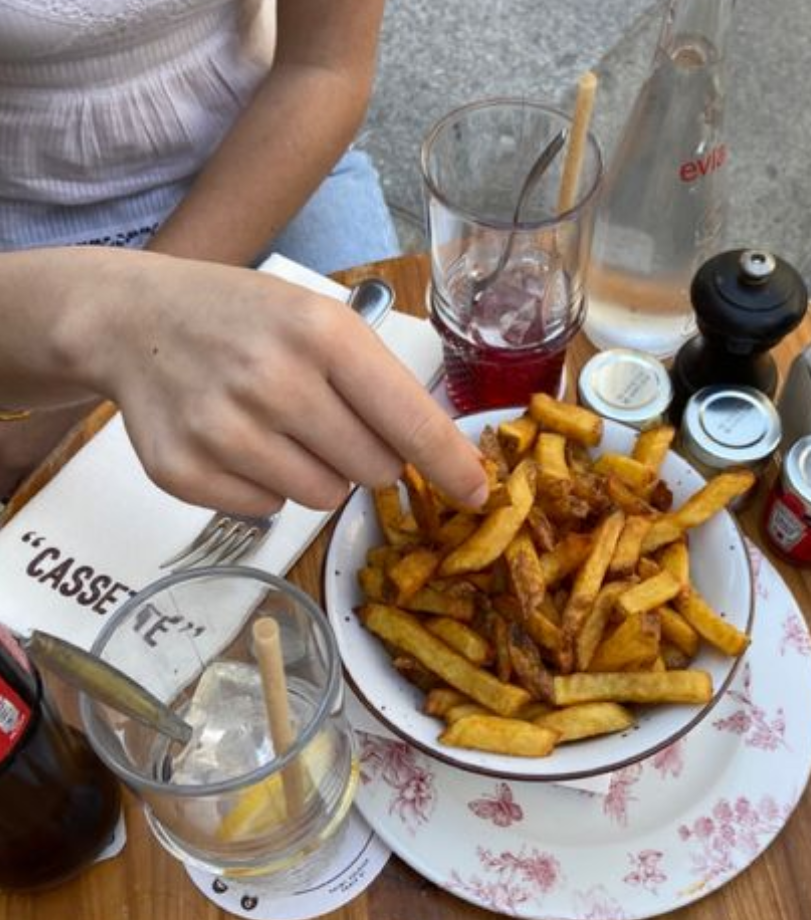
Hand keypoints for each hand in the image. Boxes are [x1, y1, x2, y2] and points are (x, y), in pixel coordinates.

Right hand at [84, 255, 487, 512]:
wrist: (133, 320)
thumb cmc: (243, 320)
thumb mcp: (321, 320)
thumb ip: (381, 384)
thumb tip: (444, 459)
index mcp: (322, 334)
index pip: (410, 423)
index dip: (451, 466)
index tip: (478, 493)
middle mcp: (274, 381)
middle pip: (373, 472)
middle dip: (367, 458)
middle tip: (327, 420)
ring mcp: (224, 430)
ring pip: (323, 499)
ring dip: (317, 475)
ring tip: (279, 428)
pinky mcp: (184, 471)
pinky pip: (266, 511)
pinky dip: (264, 487)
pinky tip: (238, 441)